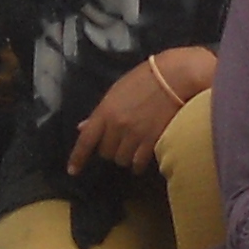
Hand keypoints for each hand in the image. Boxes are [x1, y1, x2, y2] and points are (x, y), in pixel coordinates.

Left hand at [68, 56, 185, 175]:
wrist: (175, 77)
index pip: (86, 140)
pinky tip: (140, 161)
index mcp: (105, 111)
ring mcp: (135, 134)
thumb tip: (82, 127)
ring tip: (132, 147)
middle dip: (110, 149)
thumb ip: (99, 113)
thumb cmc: (144, 79)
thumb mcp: (116, 92)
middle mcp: (117, 125)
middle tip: (119, 140)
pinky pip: (138, 162)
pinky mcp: (152, 140)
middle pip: (105, 152)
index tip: (73, 171)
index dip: (77, 158)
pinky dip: (137, 164)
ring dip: (124, 156)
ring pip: (121, 159)